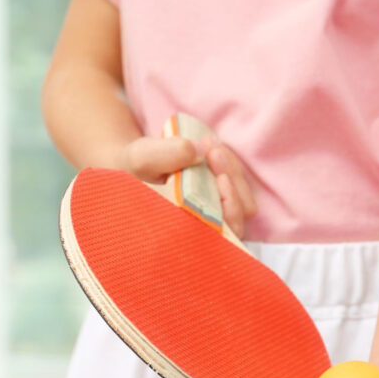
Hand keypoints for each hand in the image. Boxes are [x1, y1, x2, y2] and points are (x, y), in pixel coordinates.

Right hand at [118, 135, 257, 237]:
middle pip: (240, 215)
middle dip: (232, 180)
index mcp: (187, 232)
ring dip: (230, 168)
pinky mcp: (222, 193)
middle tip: (212, 150)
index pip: (224, 234)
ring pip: (243, 198)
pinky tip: (209, 145)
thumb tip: (198, 151)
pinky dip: (228, 162)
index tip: (221, 179)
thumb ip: (164, 155)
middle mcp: (206, 227)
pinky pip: (237, 181)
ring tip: (207, 143)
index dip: (230, 209)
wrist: (134, 167)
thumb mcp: (141, 158)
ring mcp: (217, 210)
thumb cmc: (135, 171)